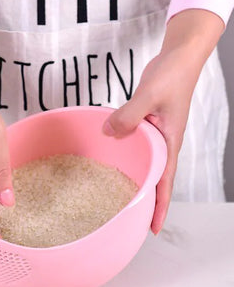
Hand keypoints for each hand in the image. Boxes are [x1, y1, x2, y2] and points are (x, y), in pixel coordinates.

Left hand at [102, 10, 223, 233]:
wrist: (179, 57)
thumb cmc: (173, 75)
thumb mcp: (149, 95)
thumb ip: (129, 116)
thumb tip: (108, 134)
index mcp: (169, 143)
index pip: (166, 183)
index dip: (159, 207)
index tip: (152, 229)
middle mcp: (163, 144)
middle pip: (156, 179)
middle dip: (146, 202)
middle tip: (131, 221)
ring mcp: (155, 134)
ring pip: (145, 163)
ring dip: (136, 180)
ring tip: (121, 197)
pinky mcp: (146, 124)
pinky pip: (136, 146)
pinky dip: (127, 155)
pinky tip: (113, 158)